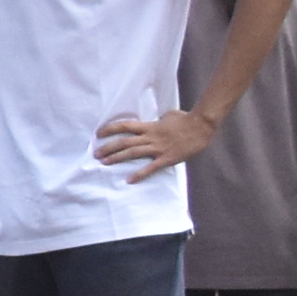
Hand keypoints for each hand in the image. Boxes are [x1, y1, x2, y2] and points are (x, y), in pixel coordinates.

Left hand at [95, 107, 215, 181]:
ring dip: (117, 158)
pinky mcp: (166, 158)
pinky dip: (139, 174)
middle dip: (108, 148)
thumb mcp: (168, 115)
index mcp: (149, 126)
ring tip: (104, 163)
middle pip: (124, 142)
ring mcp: (158, 148)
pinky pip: (150, 167)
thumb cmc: (186, 120)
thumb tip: (155, 121)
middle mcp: (150, 137)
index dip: (110, 129)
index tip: (98, 133)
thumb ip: (158, 120)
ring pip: (133, 153)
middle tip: (95, 154)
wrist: (201, 126)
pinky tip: (129, 180)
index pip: (125, 126)